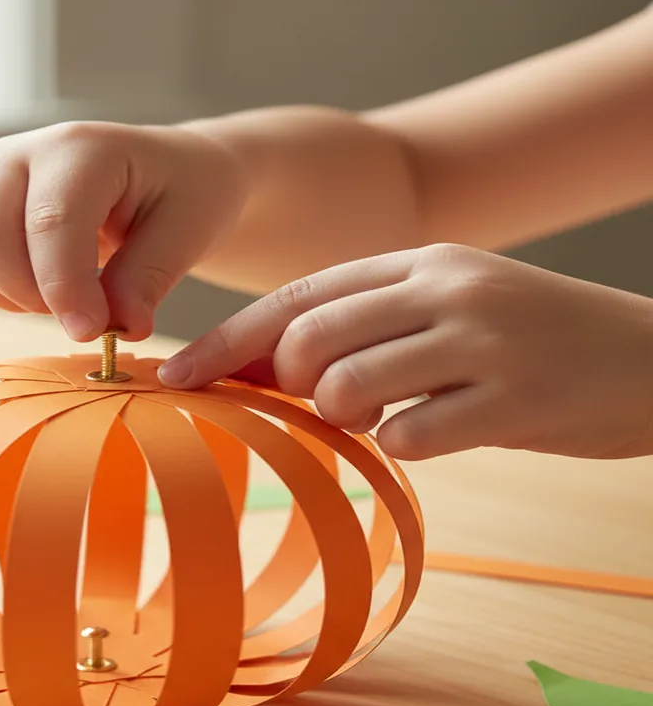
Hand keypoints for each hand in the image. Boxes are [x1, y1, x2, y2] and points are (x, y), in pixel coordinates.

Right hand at [0, 121, 246, 341]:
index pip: (49, 223)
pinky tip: (35, 290)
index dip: (65, 289)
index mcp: (79, 147)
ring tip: (61, 298)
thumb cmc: (179, 196)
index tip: (94, 333)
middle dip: (31, 296)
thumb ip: (150, 277)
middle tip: (85, 313)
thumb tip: (121, 327)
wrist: (162, 175)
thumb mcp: (187, 231)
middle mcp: (17, 154)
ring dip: (5, 297)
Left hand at [157, 244, 652, 459]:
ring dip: (346, 418)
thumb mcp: (449, 307)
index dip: (226, 340)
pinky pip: (408, 437)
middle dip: (288, 387)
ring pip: (344, 389)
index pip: (296, 297)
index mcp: (420, 259)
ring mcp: (480, 340)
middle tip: (324, 402)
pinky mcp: (512, 399)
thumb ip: (365, 325)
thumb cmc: (532, 343)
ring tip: (392, 414)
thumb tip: (259, 369)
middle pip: (305, 342)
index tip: (174, 375)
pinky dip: (405, 446)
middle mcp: (444, 287)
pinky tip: (441, 432)